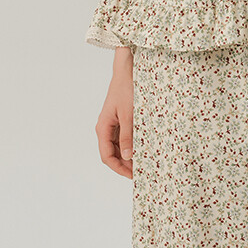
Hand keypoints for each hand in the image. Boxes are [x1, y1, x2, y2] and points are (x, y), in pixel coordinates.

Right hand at [96, 46, 134, 178]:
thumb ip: (128, 136)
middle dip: (125, 165)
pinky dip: (132, 145)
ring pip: (118, 147)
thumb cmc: (126, 90)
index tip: (132, 176)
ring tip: (143, 163)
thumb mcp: (129, 115)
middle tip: (141, 173)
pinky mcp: (120, 120)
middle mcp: (105, 128)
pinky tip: (143, 149)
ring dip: (129, 156)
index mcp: (103, 128)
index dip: (119, 168)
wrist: (127, 71)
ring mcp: (112, 125)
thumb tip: (128, 156)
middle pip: (112, 154)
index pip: (107, 156)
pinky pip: (124, 138)